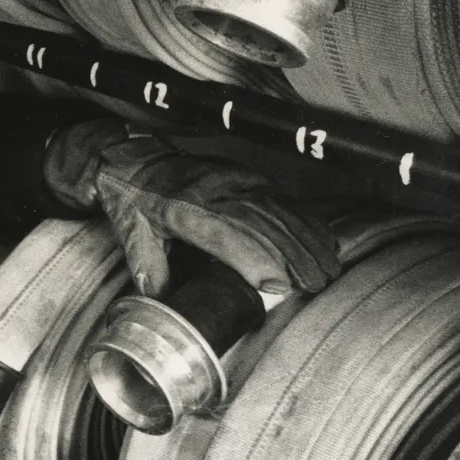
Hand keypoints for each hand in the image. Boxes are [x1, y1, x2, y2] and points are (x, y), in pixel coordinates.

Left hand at [44, 120, 339, 296]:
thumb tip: (161, 300)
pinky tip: (324, 239)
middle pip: (262, 224)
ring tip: (327, 268)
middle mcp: (215, 190)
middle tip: (317, 284)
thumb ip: (149, 268)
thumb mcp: (132, 234)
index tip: (278, 285)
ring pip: (278, 210)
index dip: (253, 259)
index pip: (225, 234)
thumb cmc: (134, 200)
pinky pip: (281, 198)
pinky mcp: (246, 176)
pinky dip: (305, 219)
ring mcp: (234, 180)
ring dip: (306, 240)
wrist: (136, 159)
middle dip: (293, 256)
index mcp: (182, 206)